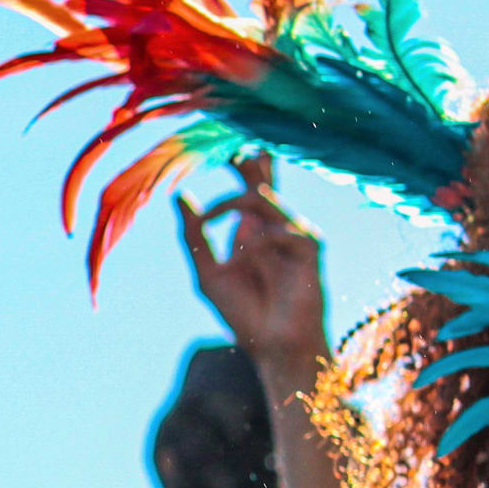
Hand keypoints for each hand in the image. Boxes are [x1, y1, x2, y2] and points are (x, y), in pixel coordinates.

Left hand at [178, 156, 327, 383]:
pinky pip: (285, 230)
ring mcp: (293, 235)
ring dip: (235, 203)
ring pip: (268, 201)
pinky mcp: (309, 251)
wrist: (270, 346)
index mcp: (252, 227)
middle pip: (264, 182)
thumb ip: (194, 236)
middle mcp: (274, 226)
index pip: (249, 186)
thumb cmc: (242, 311)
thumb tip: (179, 196)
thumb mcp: (207, 272)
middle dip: (248, 164)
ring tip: (209, 216)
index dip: (240, 164)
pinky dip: (259, 238)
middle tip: (229, 142)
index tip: (220, 143)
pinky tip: (243, 250)